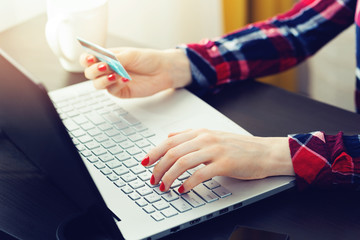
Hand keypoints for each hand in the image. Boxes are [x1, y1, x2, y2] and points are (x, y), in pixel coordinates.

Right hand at [80, 47, 191, 97]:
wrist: (163, 70)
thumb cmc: (148, 59)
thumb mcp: (131, 55)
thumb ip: (115, 59)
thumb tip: (103, 62)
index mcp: (107, 57)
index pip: (88, 59)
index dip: (86, 59)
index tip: (90, 59)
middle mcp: (108, 69)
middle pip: (89, 73)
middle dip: (94, 70)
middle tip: (104, 67)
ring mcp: (113, 81)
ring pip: (97, 84)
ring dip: (102, 80)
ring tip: (114, 74)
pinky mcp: (121, 91)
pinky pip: (112, 91)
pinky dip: (116, 85)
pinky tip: (125, 79)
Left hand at [142, 129, 293, 192]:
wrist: (265, 152)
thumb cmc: (239, 147)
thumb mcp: (212, 136)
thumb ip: (190, 136)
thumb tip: (170, 136)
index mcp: (201, 132)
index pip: (170, 140)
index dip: (154, 152)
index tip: (145, 163)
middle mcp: (205, 139)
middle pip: (173, 151)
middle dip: (158, 167)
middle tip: (153, 179)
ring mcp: (215, 150)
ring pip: (183, 161)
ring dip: (169, 176)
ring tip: (164, 186)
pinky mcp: (224, 163)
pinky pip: (200, 174)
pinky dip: (188, 183)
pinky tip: (183, 189)